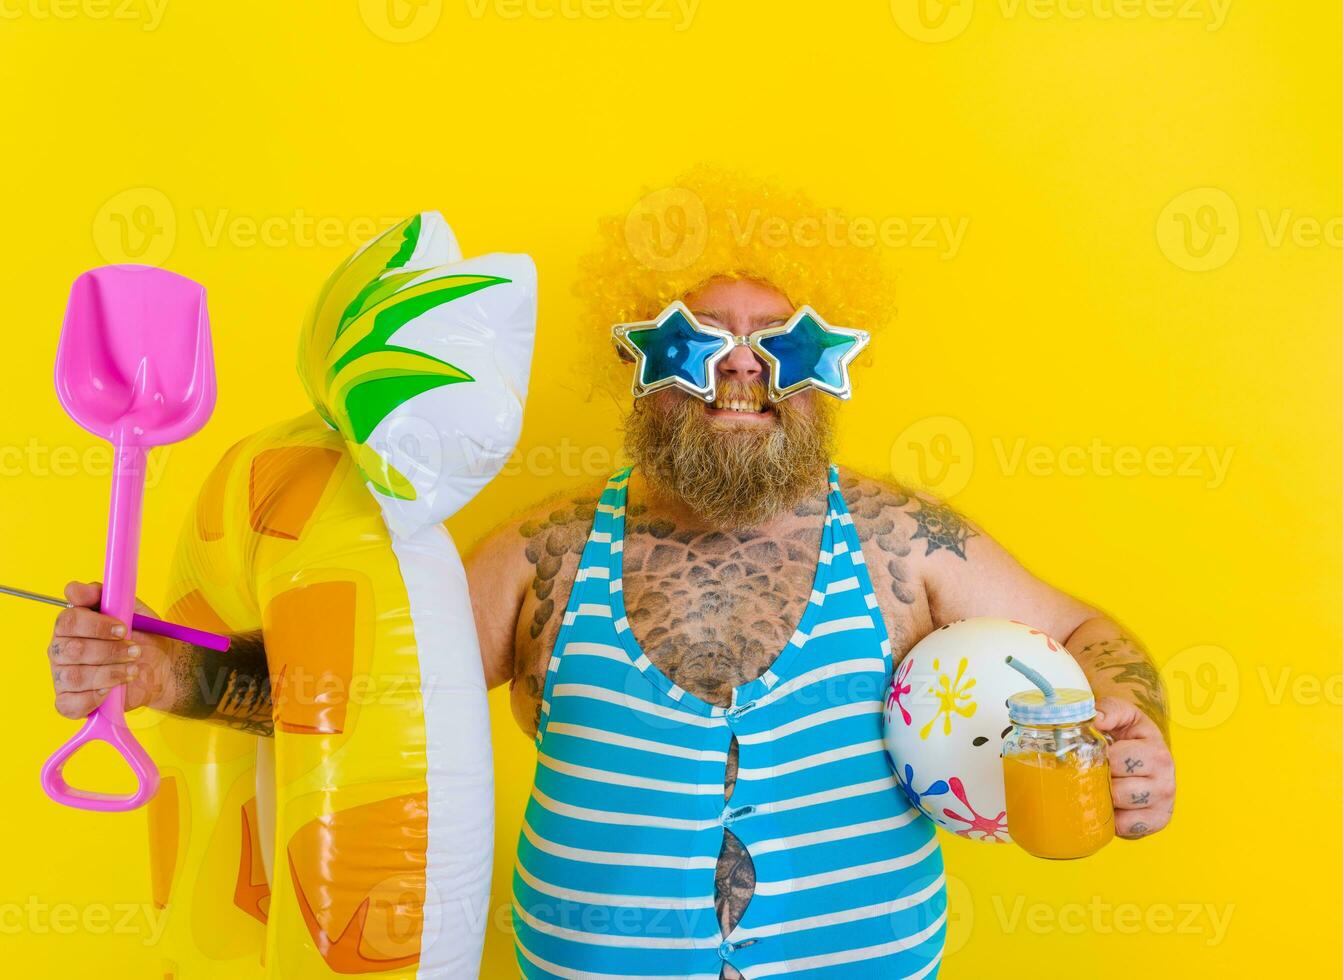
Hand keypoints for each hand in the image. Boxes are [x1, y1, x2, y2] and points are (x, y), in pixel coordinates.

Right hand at [47, 581, 178, 719]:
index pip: (68, 621)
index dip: (97, 626)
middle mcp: (61, 650)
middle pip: (72, 650)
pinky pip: (69, 704)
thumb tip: (73, 589)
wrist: (161, 666)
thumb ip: (100, 594)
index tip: (123, 629)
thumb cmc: (141, 635)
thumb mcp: (129, 607)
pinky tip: (112, 690)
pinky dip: (93, 698)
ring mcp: (62, 677)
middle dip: (110, 651)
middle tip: (134, 651)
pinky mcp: (69, 701)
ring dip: (109, 673)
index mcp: (71, 625)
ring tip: (132, 669)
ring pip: (74, 677)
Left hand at [1094, 696, 1174, 838]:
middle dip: (1099, 781)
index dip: (1096, 758)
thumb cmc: (1130, 735)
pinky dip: (1113, 820)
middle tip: (1096, 772)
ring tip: (1104, 786)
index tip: (1094, 753)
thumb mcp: (1123, 715)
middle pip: (1117, 790)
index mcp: (1157, 754)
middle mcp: (1166, 782)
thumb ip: (1108, 709)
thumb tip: (1094, 721)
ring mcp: (1163, 806)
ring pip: (1119, 811)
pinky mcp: (1155, 823)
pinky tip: (1112, 804)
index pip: (1115, 762)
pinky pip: (1124, 829)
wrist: (1146, 754)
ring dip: (1105, 801)